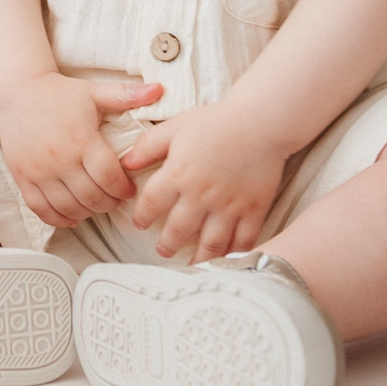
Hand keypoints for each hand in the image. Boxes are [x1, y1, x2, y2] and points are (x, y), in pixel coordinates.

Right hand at [0, 73, 164, 229]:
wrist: (15, 90)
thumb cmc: (58, 92)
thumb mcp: (93, 91)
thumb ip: (126, 95)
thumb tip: (160, 90)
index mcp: (81, 139)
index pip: (109, 177)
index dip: (123, 189)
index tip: (128, 189)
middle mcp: (60, 159)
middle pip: (92, 197)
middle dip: (109, 203)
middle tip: (115, 199)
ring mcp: (39, 171)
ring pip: (68, 207)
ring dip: (87, 212)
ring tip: (95, 205)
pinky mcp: (22, 177)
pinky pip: (40, 209)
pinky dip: (58, 218)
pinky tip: (70, 216)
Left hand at [120, 101, 289, 261]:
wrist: (261, 122)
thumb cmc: (217, 121)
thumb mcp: (175, 127)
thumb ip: (148, 146)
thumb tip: (126, 163)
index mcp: (178, 175)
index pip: (151, 204)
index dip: (142, 216)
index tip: (139, 223)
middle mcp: (200, 196)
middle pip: (178, 231)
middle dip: (167, 245)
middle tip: (162, 250)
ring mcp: (228, 207)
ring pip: (210, 244)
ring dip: (197, 258)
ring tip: (190, 264)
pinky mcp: (254, 211)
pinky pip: (243, 241)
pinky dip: (233, 255)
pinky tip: (226, 260)